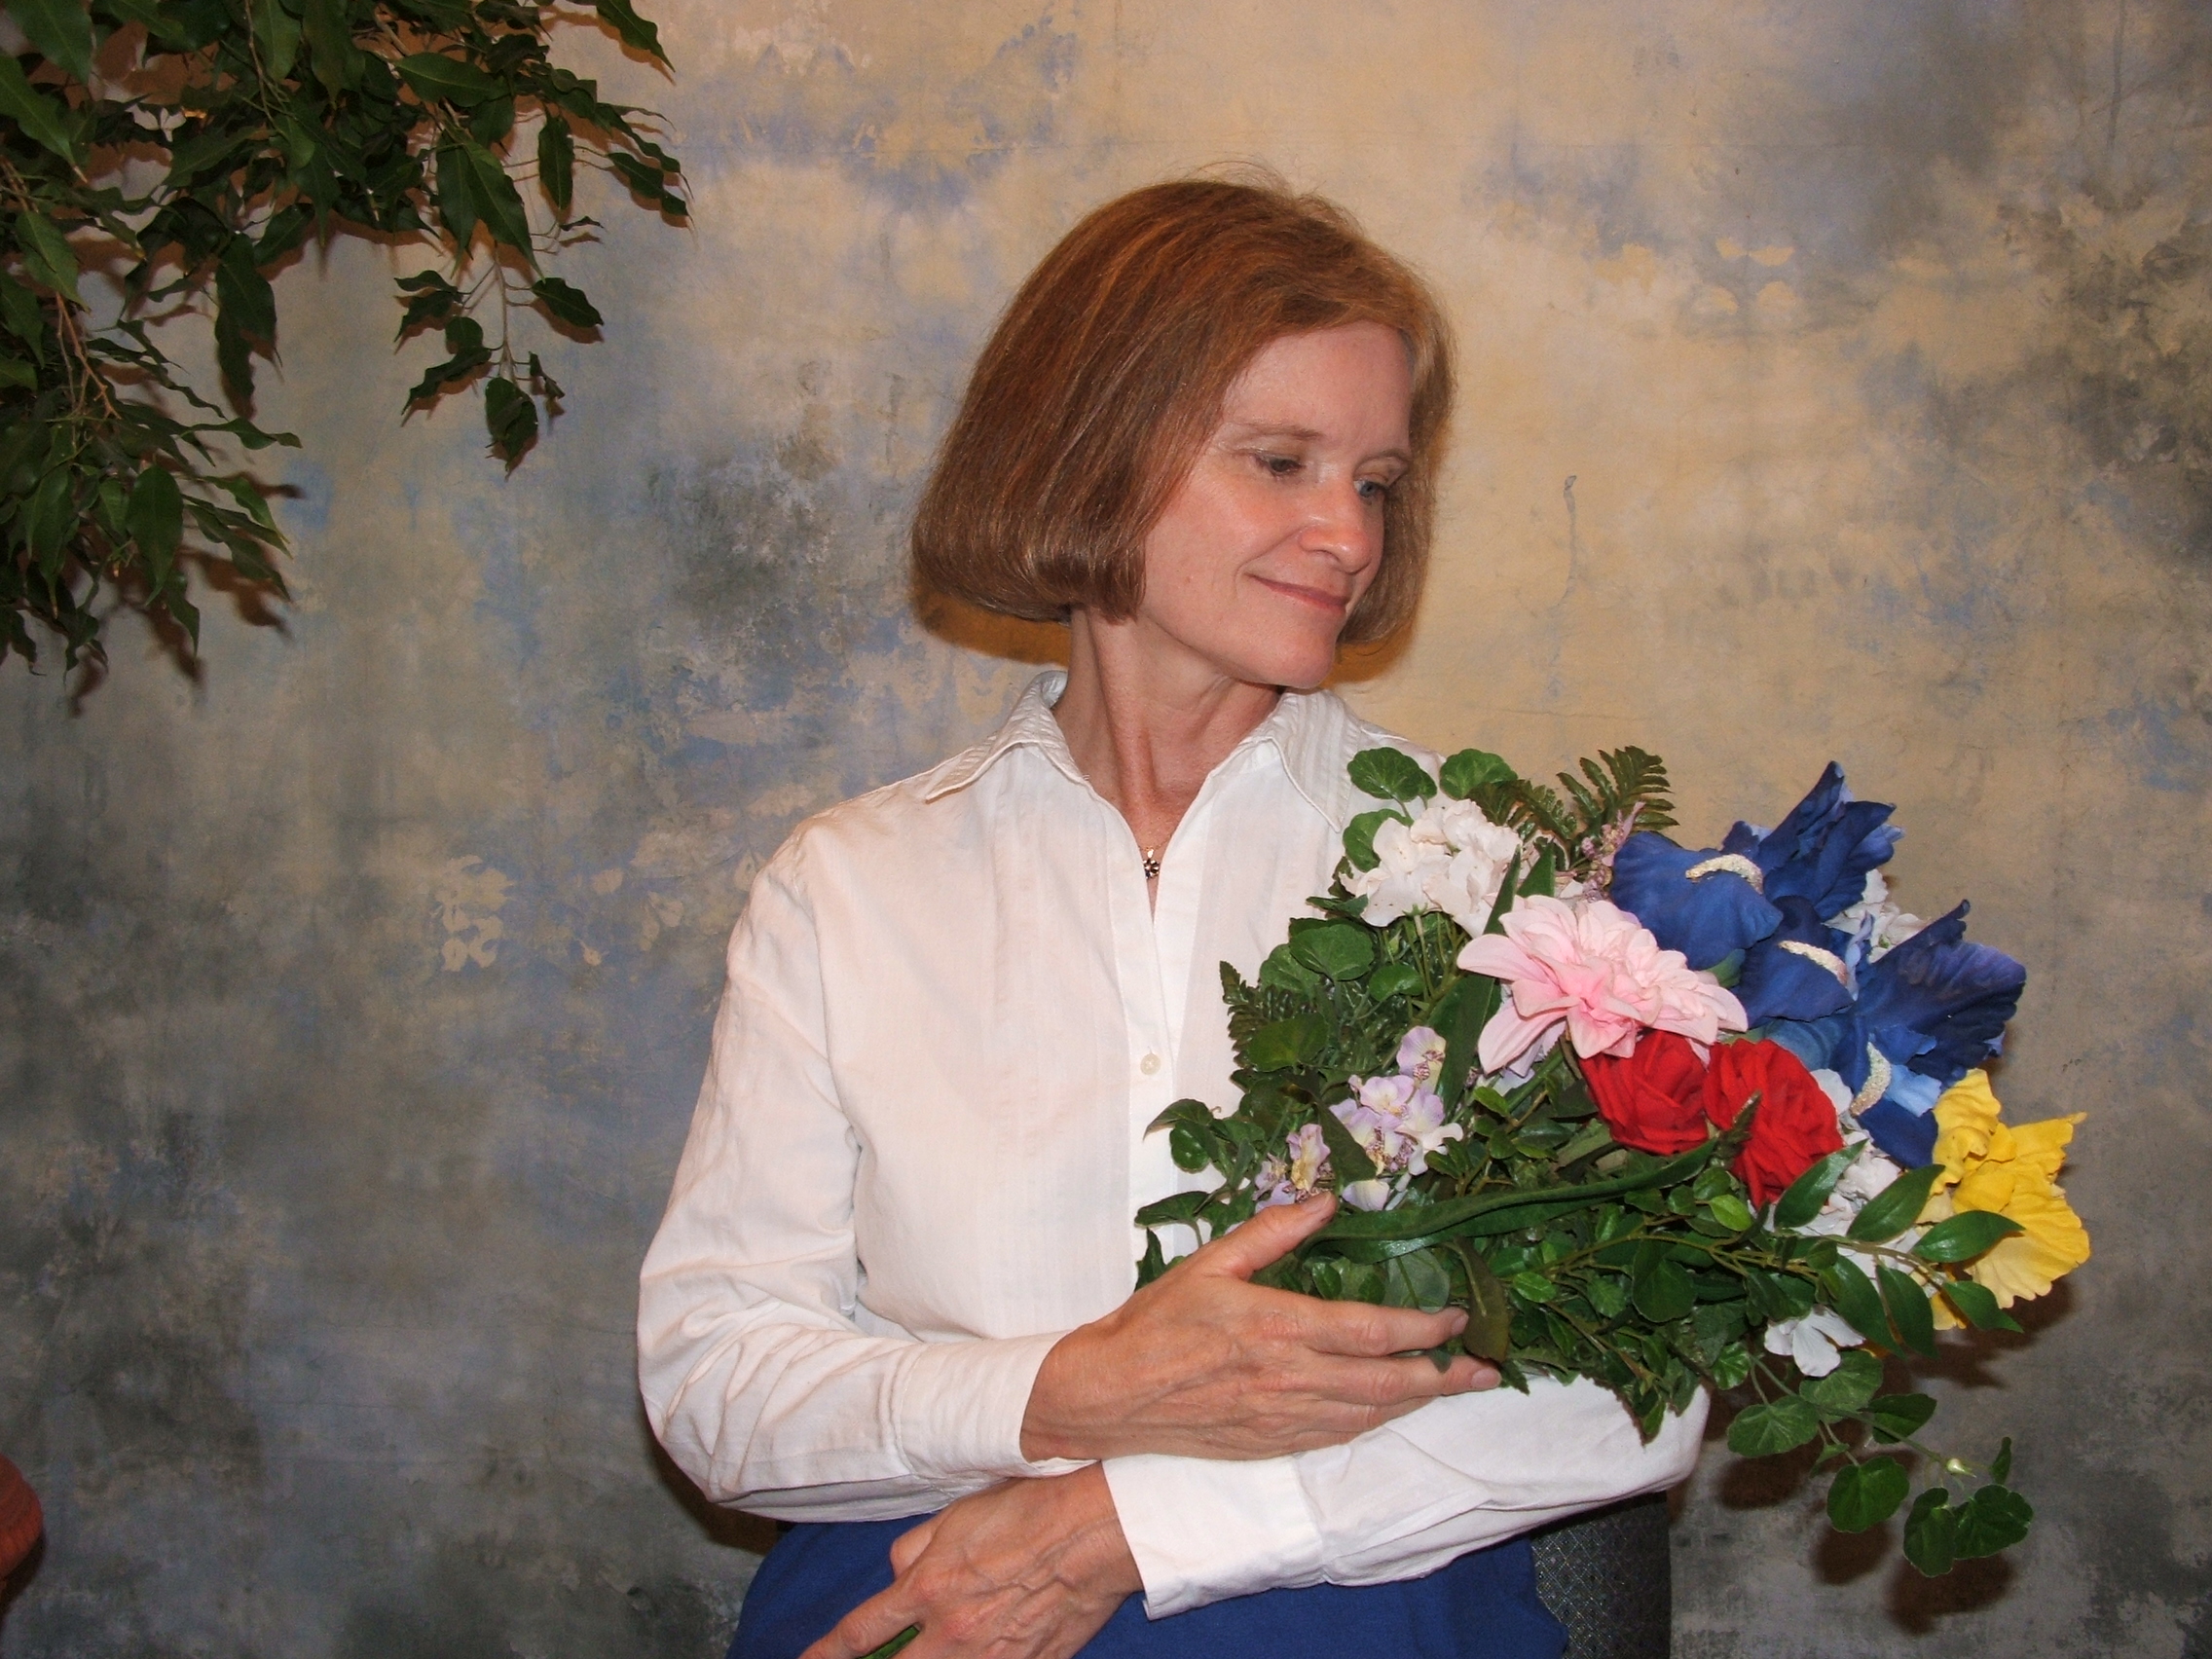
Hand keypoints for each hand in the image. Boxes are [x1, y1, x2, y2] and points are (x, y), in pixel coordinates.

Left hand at [799, 1465, 1139, 1658]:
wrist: (1096, 1529)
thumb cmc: (1028, 1511)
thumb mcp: (956, 1514)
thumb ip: (914, 1548)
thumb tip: (896, 1573)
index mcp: (928, 1590)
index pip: (859, 1633)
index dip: (826, 1655)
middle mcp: (953, 1634)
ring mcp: (993, 1657)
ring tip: (940, 1648)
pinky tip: (985, 1650)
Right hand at [1021, 1194, 1496, 1463]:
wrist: (1110, 1395)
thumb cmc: (1156, 1323)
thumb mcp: (1211, 1262)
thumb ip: (1273, 1232)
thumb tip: (1325, 1200)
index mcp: (1276, 1326)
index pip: (1370, 1330)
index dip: (1423, 1327)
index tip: (1457, 1316)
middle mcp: (1288, 1378)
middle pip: (1386, 1382)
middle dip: (1442, 1376)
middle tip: (1483, 1368)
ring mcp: (1282, 1418)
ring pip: (1368, 1415)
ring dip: (1416, 1402)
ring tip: (1451, 1387)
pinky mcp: (1271, 1444)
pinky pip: (1338, 1436)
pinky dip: (1374, 1422)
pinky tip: (1390, 1409)